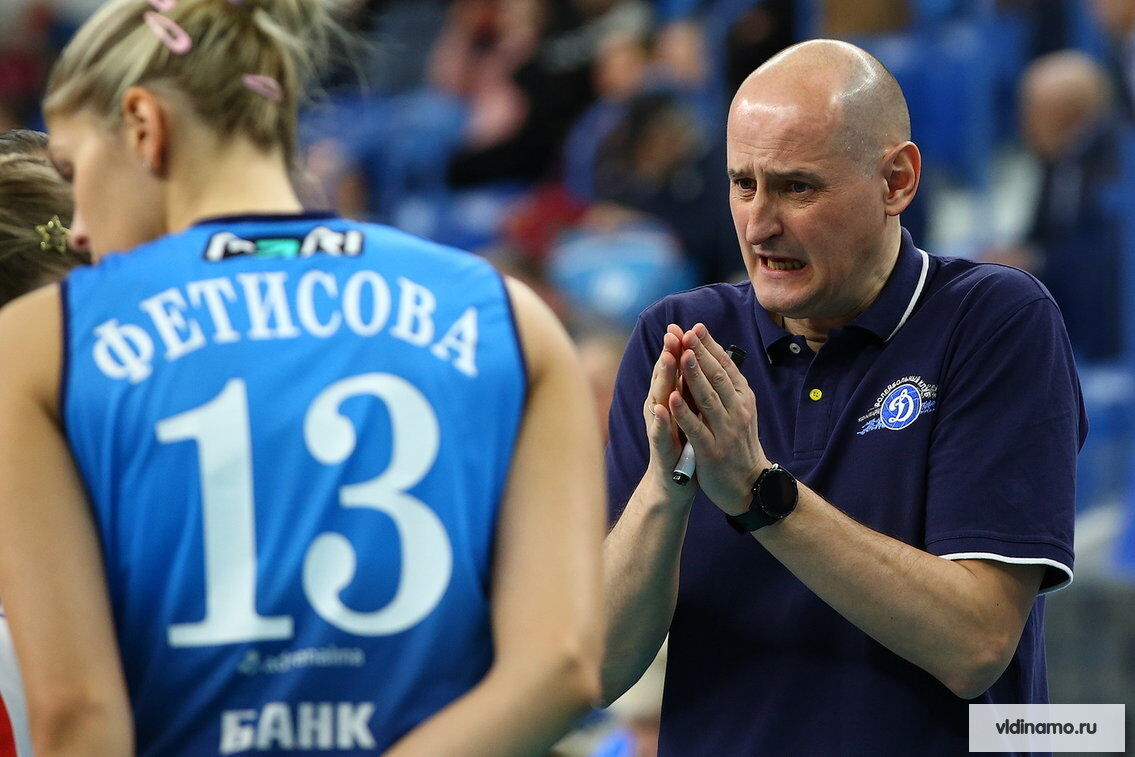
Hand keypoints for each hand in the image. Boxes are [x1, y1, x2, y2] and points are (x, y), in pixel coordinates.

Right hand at [642, 324, 696, 503]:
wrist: (674, 481)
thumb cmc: (684, 443)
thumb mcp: (691, 412)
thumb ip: (692, 388)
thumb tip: (700, 361)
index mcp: (671, 398)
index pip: (674, 368)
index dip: (677, 347)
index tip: (683, 325)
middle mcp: (660, 408)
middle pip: (664, 376)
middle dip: (669, 353)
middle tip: (672, 332)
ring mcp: (658, 427)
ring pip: (659, 398)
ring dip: (663, 378)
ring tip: (668, 358)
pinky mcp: (660, 447)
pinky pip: (658, 431)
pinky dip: (659, 419)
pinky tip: (660, 408)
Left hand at [670, 323, 769, 514]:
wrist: (749, 484)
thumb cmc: (739, 443)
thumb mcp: (740, 410)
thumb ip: (728, 386)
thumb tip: (716, 354)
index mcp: (743, 398)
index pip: (726, 366)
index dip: (710, 346)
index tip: (696, 326)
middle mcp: (737, 411)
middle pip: (717, 377)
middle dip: (700, 353)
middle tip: (686, 332)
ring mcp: (726, 431)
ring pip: (708, 398)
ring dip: (693, 375)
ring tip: (681, 355)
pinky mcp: (712, 451)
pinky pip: (696, 428)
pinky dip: (684, 412)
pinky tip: (672, 398)